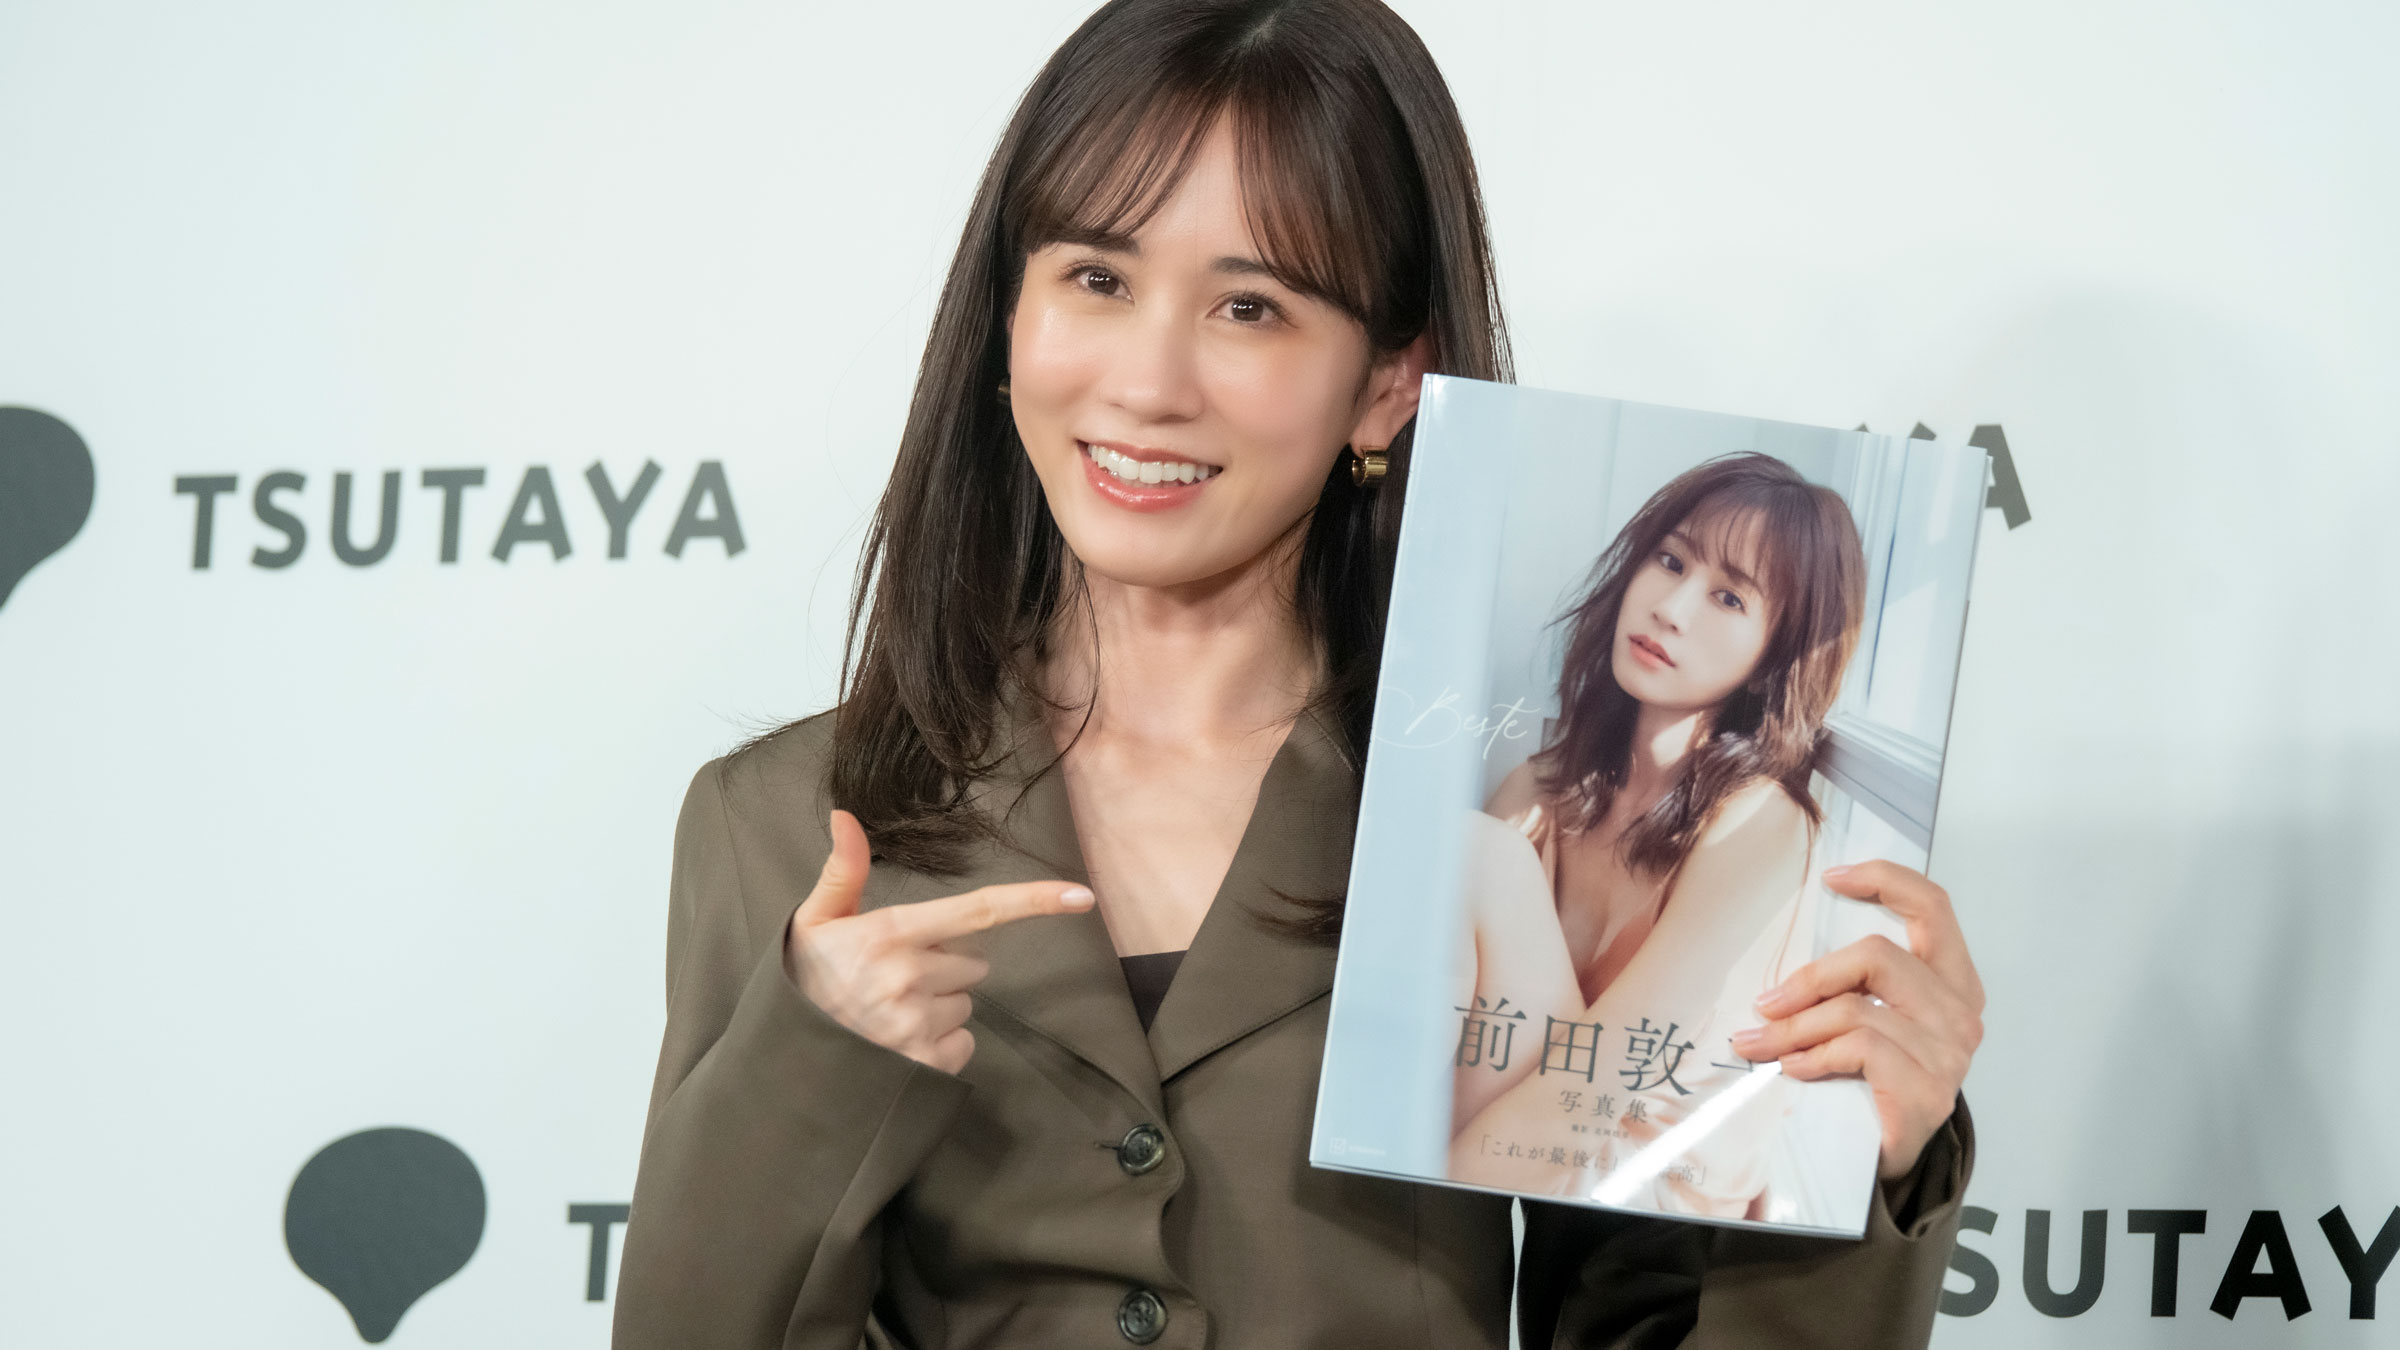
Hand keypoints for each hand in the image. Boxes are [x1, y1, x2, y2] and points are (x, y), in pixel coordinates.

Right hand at [784, 809, 1094, 1073]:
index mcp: (889, 935)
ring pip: (966, 1002)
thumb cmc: (804, 984)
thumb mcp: (814, 922)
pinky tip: (899, 1042)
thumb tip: (845, 816)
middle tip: (892, 977)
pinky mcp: (926, 1064)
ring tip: (889, 1011)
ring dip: (939, 1004)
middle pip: (973, 962)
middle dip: (943, 965)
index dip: (1033, 902)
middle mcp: (910, 979)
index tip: (1082, 896)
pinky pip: (962, 1040)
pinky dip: (939, 1042)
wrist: (786, 1062)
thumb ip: (843, 872)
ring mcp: (919, 1025)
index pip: (977, 912)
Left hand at [1730, 860, 1984, 1178]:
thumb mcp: (1870, 1019)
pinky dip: (1812, 1055)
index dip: (1885, 880)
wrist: (1889, 1164)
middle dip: (1809, 978)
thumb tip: (1787, 960)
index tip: (1832, 878)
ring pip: (1855, 1008)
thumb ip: (1854, 983)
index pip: (1934, 907)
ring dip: (1795, 1026)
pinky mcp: (1927, 1090)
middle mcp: (1960, 1012)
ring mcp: (1949, 1053)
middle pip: (1877, 956)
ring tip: (1759, 1043)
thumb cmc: (1873, 1084)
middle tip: (1766, 1003)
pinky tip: (1792, 1067)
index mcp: (1953, 982)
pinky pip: (1858, 1048)